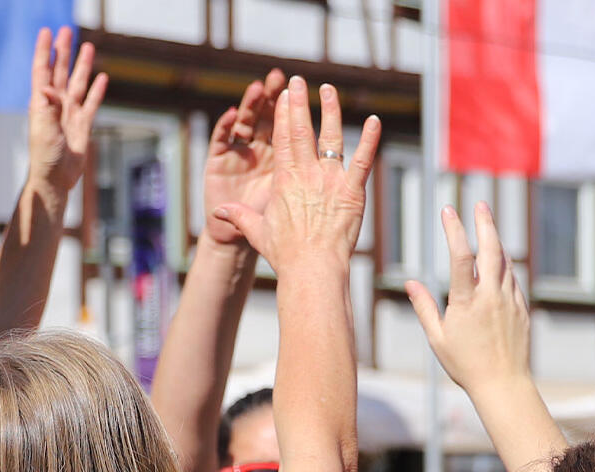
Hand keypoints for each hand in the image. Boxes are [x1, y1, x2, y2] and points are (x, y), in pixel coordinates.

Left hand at [25, 27, 105, 193]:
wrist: (56, 178)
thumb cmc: (45, 157)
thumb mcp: (44, 130)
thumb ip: (47, 107)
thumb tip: (47, 85)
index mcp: (42, 103)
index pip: (43, 70)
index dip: (44, 51)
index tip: (46, 32)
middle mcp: (56, 104)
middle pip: (60, 71)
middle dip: (63, 51)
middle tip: (66, 31)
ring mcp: (70, 113)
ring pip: (78, 83)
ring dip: (82, 65)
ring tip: (87, 46)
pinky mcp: (82, 125)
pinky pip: (91, 103)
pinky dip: (97, 90)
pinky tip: (102, 77)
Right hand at [211, 79, 381, 280]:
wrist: (313, 268)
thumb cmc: (286, 253)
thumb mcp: (258, 232)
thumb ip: (240, 217)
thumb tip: (219, 213)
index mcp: (284, 179)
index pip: (283, 138)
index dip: (283, 114)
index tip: (284, 96)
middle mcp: (307, 174)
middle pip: (303, 130)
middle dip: (300, 102)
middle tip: (298, 80)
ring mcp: (331, 180)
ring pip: (332, 138)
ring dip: (331, 111)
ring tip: (329, 90)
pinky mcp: (352, 191)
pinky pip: (363, 160)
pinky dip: (370, 140)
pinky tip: (375, 121)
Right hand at [408, 203, 532, 394]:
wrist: (504, 385)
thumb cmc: (465, 365)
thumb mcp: (437, 338)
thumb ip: (424, 307)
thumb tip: (410, 283)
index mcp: (467, 302)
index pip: (460, 256)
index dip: (454, 229)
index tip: (447, 210)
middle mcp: (491, 296)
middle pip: (491, 249)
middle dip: (485, 223)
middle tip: (480, 204)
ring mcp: (510, 301)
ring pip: (505, 262)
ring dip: (496, 241)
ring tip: (488, 225)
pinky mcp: (522, 309)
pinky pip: (514, 279)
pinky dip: (506, 264)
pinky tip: (500, 259)